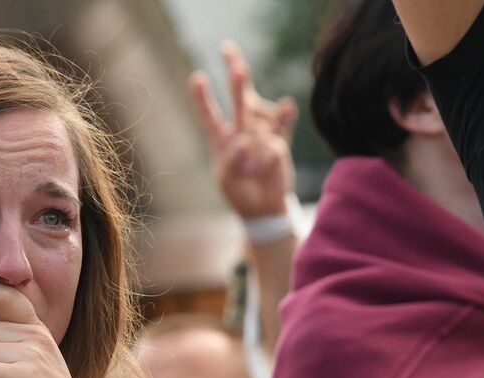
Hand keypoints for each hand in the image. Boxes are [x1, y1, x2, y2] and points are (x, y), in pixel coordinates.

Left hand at [188, 41, 296, 218]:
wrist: (265, 207)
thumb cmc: (239, 193)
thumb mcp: (226, 181)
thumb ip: (230, 161)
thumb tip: (244, 140)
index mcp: (221, 139)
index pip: (209, 116)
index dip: (202, 98)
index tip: (196, 78)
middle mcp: (241, 130)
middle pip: (239, 100)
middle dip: (238, 81)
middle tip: (237, 64)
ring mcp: (262, 132)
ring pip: (262, 115)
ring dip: (261, 126)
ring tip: (257, 167)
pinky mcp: (280, 139)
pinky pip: (282, 125)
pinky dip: (284, 118)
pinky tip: (287, 105)